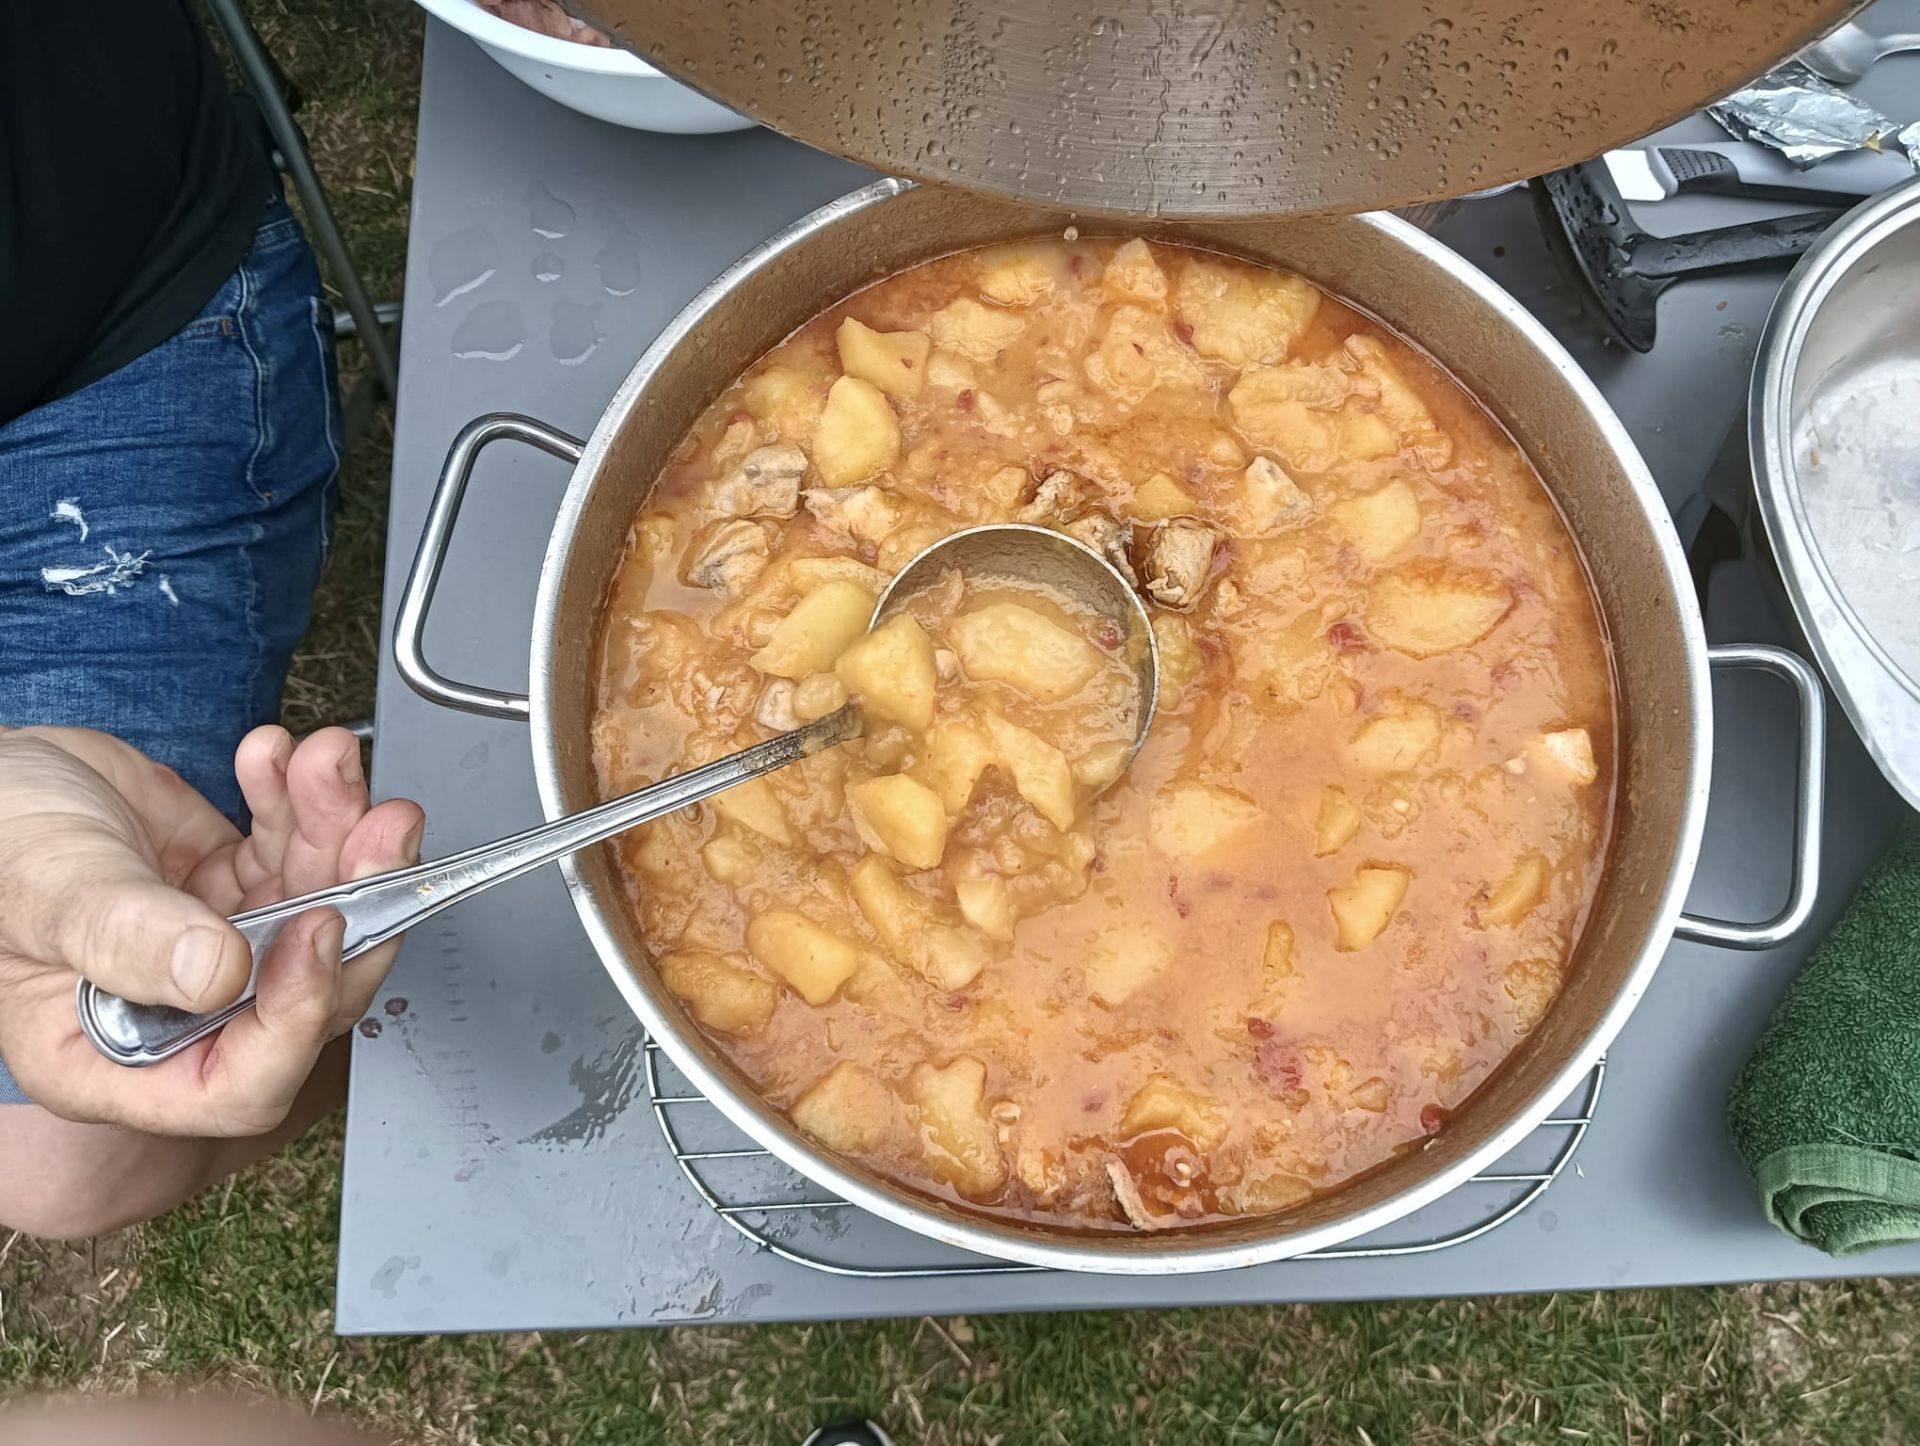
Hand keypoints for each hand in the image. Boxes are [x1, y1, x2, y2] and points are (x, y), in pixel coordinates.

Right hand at [0, 725, 422, 1135]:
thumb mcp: (48, 891)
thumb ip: (130, 936)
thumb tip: (223, 972)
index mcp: (115, 1056)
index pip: (239, 1082)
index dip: (297, 1017)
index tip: (321, 929)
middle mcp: (177, 1011)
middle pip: (308, 988)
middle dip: (354, 899)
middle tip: (379, 830)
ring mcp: (212, 946)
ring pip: (315, 907)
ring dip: (338, 831)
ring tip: (328, 763)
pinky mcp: (227, 883)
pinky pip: (290, 851)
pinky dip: (298, 798)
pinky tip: (275, 756)